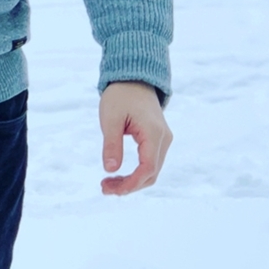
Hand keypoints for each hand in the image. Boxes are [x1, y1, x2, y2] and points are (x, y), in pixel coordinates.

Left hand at [99, 80, 171, 195]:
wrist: (135, 79)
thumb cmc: (121, 95)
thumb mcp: (110, 118)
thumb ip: (111, 144)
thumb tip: (110, 170)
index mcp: (153, 133)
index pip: (147, 168)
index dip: (131, 183)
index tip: (110, 189)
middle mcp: (164, 139)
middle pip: (151, 174)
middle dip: (129, 186)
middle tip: (104, 188)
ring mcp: (163, 140)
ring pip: (152, 171)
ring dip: (132, 181)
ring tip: (108, 184)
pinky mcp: (158, 141)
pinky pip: (150, 163)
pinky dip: (136, 173)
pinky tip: (119, 176)